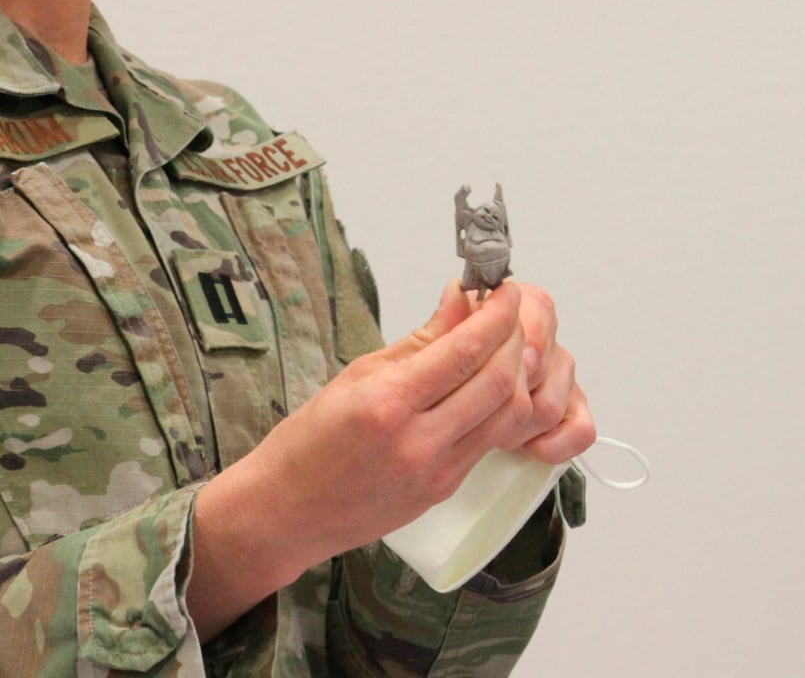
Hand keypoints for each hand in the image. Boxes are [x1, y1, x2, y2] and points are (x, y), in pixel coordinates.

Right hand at [188, 279, 594, 637]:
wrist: (287, 514)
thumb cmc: (307, 442)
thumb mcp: (354, 375)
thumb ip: (418, 341)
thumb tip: (459, 301)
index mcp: (388, 404)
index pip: (465, 350)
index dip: (497, 315)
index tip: (505, 291)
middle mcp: (418, 442)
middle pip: (499, 382)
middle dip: (516, 339)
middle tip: (509, 313)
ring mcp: (436, 473)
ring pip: (507, 416)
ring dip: (517, 375)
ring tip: (503, 347)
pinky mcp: (444, 491)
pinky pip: (488, 442)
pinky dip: (498, 407)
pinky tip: (486, 385)